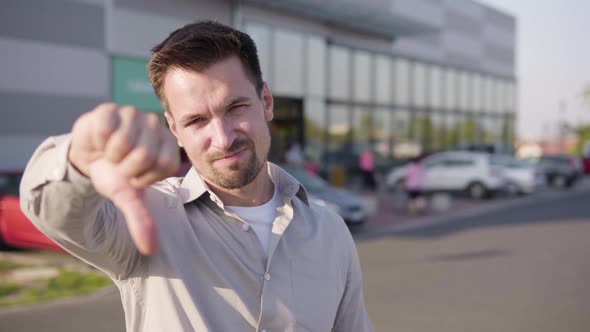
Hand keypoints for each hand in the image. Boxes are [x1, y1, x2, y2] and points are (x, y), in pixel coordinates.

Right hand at [69, 103, 179, 254]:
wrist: (87, 158)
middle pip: (144, 154)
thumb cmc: (114, 175)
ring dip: (110, 155)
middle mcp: (155, 126)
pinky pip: (105, 129)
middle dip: (126, 168)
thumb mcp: (128, 198)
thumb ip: (142, 220)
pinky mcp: (110, 108)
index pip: (165, 164)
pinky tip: (100, 140)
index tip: (135, 176)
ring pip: (124, 142)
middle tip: (120, 164)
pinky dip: (97, 141)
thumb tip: (150, 250)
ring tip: (110, 153)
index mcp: (168, 147)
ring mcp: (134, 114)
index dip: (144, 177)